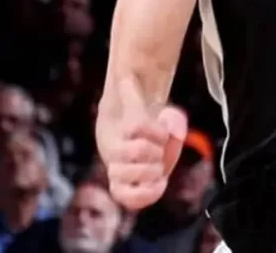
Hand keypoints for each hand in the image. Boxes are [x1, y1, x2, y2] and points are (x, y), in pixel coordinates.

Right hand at [100, 79, 187, 209]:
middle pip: (131, 152)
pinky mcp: (126, 189)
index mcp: (113, 129)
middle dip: (153, 150)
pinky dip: (147, 194)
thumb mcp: (135, 98)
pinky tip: (160, 182)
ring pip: (124, 179)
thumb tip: (126, 76)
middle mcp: (112, 153)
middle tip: (160, 150)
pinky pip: (129, 199)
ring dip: (150, 172)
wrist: (131, 135)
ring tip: (158, 167)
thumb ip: (134, 92)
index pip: (137, 126)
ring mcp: (118, 172)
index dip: (155, 130)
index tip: (163, 130)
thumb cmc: (135, 114)